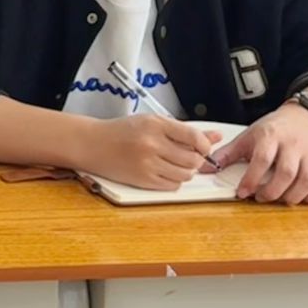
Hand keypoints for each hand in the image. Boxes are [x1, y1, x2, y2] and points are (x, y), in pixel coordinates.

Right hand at [81, 117, 220, 190]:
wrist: (93, 144)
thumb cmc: (121, 131)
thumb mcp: (152, 122)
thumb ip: (184, 130)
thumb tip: (214, 135)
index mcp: (155, 125)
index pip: (194, 137)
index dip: (205, 145)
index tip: (204, 146)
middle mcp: (151, 144)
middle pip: (192, 159)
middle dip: (196, 160)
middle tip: (189, 155)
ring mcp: (147, 164)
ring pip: (185, 174)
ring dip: (186, 171)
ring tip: (175, 163)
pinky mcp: (143, 180)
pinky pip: (172, 185)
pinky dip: (174, 180)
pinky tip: (165, 171)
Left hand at [209, 104, 307, 204]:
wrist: (303, 119)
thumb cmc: (273, 130)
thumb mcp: (248, 136)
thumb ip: (228, 153)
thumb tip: (206, 168)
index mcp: (271, 136)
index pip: (262, 159)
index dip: (251, 178)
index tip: (242, 192)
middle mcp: (293, 145)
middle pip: (286, 172)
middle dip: (272, 191)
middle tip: (260, 197)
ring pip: (307, 180)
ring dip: (292, 196)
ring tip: (278, 198)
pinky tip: (300, 198)